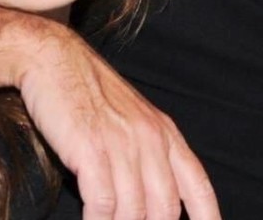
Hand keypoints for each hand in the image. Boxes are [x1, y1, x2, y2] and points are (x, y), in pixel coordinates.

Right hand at [17, 22, 219, 219]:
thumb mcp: (131, 119)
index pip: (197, 185)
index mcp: (166, 133)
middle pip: (165, 210)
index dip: (208, 218)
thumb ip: (147, 155)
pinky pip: (103, 203)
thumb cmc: (88, 94)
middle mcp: (151, 139)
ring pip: (134, 212)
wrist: (54, 59)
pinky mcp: (92, 149)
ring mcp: (123, 144)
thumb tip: (153, 200)